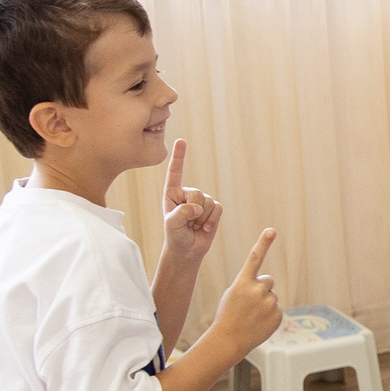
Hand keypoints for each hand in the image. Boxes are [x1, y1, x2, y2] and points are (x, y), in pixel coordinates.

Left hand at [160, 137, 221, 265]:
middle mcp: (187, 193)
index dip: (179, 157)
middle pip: (197, 193)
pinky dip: (212, 221)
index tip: (181, 141)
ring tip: (194, 226)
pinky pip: (218, 209)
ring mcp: (201, 200)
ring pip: (208, 202)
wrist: (187, 249)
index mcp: (172, 193)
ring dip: (202, 219)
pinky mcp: (213, 208)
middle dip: (193, 211)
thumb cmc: (175, 235)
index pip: (175, 172)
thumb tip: (197, 207)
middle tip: (187, 223)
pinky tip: (204, 228)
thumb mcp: (171, 225)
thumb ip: (181, 213)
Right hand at [211, 228, 281, 356]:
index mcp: (242, 282)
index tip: (272, 230)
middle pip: (268, 280)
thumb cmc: (228, 315)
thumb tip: (268, 285)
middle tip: (249, 304)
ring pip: (272, 295)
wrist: (229, 339)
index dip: (263, 243)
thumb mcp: (233, 293)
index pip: (255, 258)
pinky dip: (270, 315)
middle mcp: (257, 289)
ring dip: (265, 303)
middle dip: (262, 289)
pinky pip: (277, 309)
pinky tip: (258, 323)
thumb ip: (250, 284)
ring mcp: (269, 302)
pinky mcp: (278, 314)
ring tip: (252, 316)